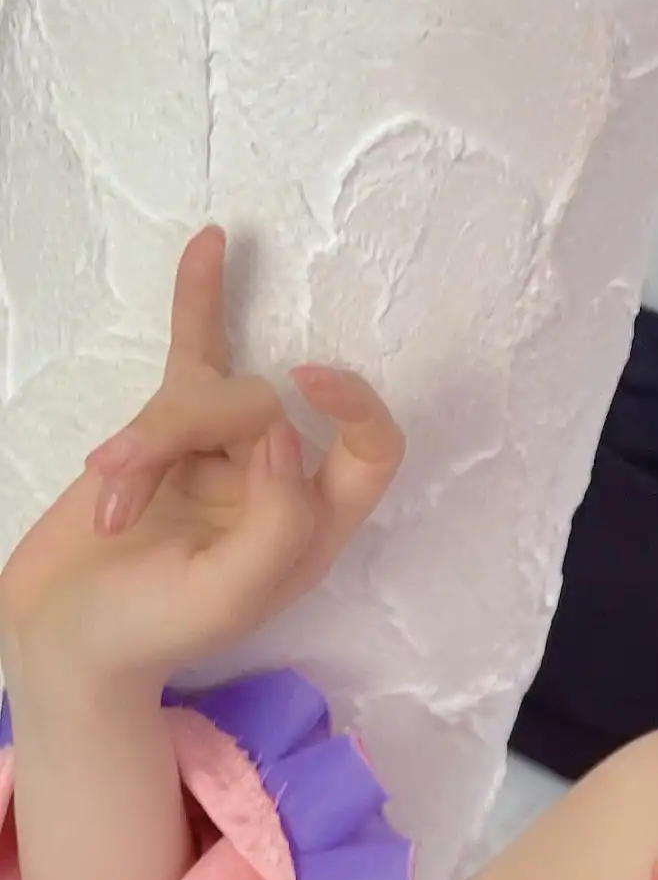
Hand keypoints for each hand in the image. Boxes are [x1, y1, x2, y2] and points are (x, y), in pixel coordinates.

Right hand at [0, 226, 404, 693]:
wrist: (63, 635)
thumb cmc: (146, 631)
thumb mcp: (223, 595)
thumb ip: (275, 521)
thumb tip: (290, 431)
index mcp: (312, 533)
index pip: (373, 452)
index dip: (356, 407)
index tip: (306, 381)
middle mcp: (280, 487)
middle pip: (265, 410)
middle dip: (184, 436)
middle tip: (121, 502)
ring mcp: (225, 454)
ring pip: (205, 396)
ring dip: (145, 443)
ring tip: (106, 503)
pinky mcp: (169, 432)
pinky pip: (194, 352)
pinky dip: (198, 301)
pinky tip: (210, 244)